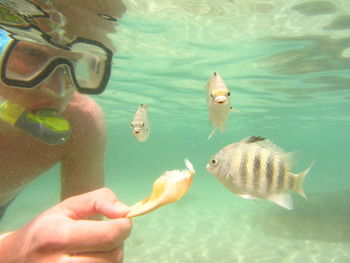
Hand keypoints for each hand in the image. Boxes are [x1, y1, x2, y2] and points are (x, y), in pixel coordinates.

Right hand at [0, 188, 131, 262]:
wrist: (16, 259)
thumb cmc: (47, 228)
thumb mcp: (69, 206)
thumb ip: (99, 200)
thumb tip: (125, 212)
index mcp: (57, 236)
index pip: (109, 236)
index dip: (124, 226)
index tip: (121, 220)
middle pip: (113, 256)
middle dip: (118, 241)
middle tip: (106, 233)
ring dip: (112, 255)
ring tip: (96, 246)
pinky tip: (91, 257)